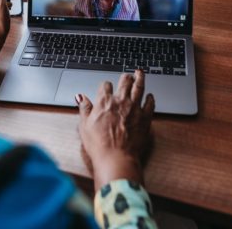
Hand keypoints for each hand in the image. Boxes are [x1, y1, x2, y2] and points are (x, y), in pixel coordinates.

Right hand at [76, 70, 154, 188]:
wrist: (116, 157)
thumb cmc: (99, 145)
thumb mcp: (84, 126)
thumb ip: (84, 109)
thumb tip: (81, 97)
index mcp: (105, 102)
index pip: (106, 85)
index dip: (106, 85)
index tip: (106, 87)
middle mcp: (121, 101)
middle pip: (125, 82)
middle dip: (126, 77)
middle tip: (128, 75)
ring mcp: (134, 108)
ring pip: (139, 87)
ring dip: (140, 78)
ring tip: (140, 73)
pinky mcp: (145, 118)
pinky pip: (150, 104)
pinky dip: (150, 98)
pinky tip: (150, 96)